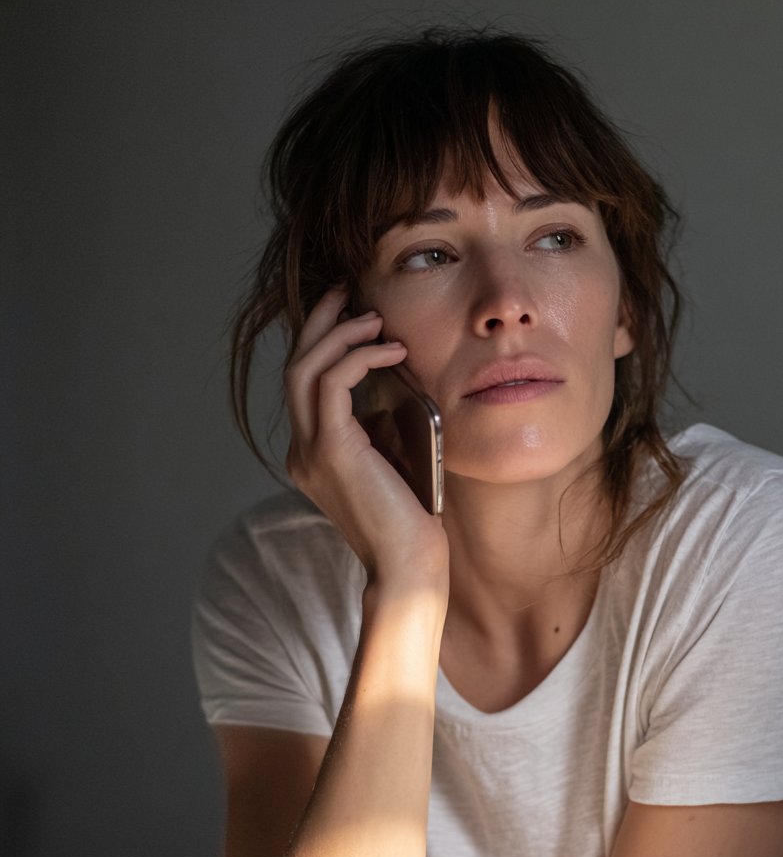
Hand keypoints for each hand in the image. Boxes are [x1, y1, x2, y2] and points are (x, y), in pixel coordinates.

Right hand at [284, 289, 448, 583]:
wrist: (409, 565)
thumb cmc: (412, 518)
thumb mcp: (393, 458)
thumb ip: (380, 423)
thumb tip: (392, 381)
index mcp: (313, 453)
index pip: (307, 383)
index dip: (323, 340)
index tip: (351, 311)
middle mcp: (302, 450)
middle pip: (296, 366)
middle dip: (320, 322)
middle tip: (347, 291)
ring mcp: (311, 451)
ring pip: (305, 369)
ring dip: (339, 334)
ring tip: (373, 317)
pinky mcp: (331, 450)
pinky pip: (332, 383)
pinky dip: (359, 357)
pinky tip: (391, 349)